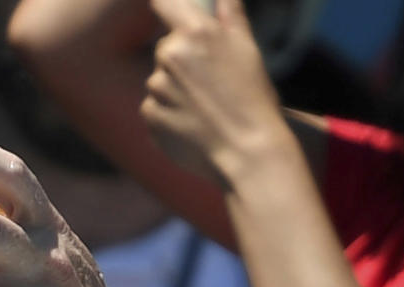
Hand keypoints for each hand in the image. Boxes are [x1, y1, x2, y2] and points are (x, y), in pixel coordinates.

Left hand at [143, 0, 285, 183]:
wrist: (247, 153)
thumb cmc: (253, 100)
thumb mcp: (247, 50)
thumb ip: (230, 15)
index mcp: (195, 33)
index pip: (163, 1)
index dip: (166, 7)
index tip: (170, 14)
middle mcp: (170, 56)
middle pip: (165, 48)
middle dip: (182, 60)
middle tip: (210, 83)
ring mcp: (156, 87)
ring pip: (160, 80)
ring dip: (175, 90)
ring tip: (205, 109)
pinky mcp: (150, 115)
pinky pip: (155, 108)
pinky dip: (169, 115)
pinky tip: (193, 125)